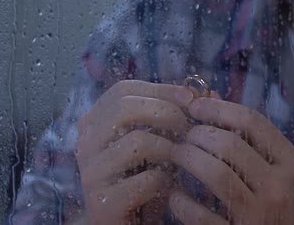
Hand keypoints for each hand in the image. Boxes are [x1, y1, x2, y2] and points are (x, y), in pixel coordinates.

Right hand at [75, 80, 194, 224]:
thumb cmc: (148, 182)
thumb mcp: (162, 143)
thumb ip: (179, 116)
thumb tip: (209, 92)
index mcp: (93, 125)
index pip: (123, 90)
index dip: (161, 89)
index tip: (191, 98)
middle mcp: (84, 145)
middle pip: (124, 108)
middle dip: (166, 112)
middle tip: (189, 127)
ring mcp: (90, 175)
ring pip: (137, 141)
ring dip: (169, 148)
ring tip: (181, 160)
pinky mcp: (103, 204)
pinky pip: (147, 179)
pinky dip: (166, 181)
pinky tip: (168, 188)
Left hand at [168, 97, 293, 224]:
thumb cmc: (273, 197)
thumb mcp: (272, 165)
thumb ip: (245, 132)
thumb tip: (208, 95)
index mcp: (290, 163)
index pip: (252, 121)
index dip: (218, 108)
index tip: (195, 106)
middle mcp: (279, 188)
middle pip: (230, 144)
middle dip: (198, 134)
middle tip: (184, 135)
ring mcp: (259, 215)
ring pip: (215, 173)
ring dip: (188, 158)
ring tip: (177, 154)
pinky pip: (199, 214)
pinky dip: (181, 200)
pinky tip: (176, 193)